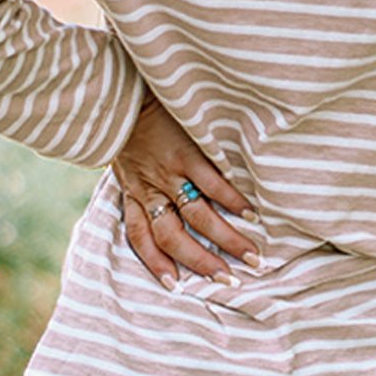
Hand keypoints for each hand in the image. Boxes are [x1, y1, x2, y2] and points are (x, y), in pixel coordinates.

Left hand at [109, 90, 258, 287]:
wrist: (125, 89)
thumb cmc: (127, 123)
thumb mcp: (124, 158)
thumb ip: (140, 180)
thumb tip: (158, 200)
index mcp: (133, 191)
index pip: (140, 237)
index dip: (155, 264)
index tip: (175, 286)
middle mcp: (150, 188)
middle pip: (173, 237)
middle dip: (202, 262)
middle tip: (229, 280)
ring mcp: (169, 171)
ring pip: (198, 216)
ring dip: (225, 239)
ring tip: (251, 255)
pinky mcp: (188, 152)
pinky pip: (211, 183)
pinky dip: (231, 200)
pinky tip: (250, 213)